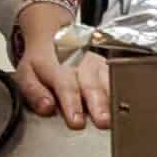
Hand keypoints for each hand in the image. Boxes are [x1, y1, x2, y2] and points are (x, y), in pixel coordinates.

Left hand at [12, 4, 112, 129]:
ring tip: (119, 114)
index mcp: (54, 64)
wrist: (54, 35)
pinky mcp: (107, 64)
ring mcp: (95, 61)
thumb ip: (34, 92)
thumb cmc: (40, 62)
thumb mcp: (26, 75)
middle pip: (90, 83)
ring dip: (113, 97)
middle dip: (97, 103)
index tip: (76, 121)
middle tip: (103, 121)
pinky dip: (124, 90)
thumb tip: (46, 108)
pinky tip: (131, 103)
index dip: (71, 103)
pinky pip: (119, 75)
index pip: (64, 84)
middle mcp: (78, 61)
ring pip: (108, 78)